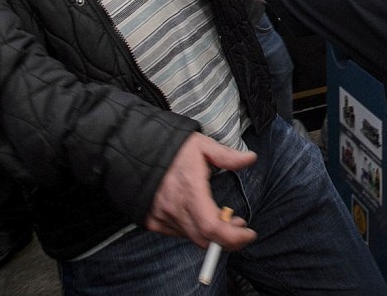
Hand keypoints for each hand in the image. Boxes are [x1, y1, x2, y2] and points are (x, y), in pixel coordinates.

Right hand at [145, 132, 257, 249]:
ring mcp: (161, 217)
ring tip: (223, 219)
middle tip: (238, 225)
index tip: (249, 233)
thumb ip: (227, 156)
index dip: (233, 237)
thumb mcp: (202, 146)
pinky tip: (199, 217)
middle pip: (206, 239)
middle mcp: (174, 208)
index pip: (212, 227)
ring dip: (211, 234)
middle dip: (228, 238)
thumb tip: (250, 158)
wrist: (136, 150)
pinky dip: (194, 229)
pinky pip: (178, 233)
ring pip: (193, 237)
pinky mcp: (153, 222)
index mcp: (190, 190)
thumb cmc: (172, 147)